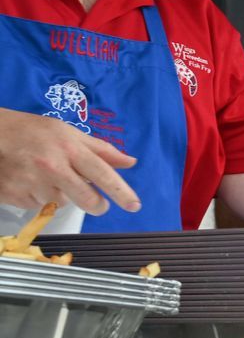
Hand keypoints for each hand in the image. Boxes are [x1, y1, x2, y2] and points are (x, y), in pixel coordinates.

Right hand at [0, 108, 139, 216]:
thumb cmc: (33, 132)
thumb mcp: (68, 132)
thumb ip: (101, 149)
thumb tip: (130, 162)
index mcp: (69, 149)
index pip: (102, 173)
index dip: (121, 192)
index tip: (134, 205)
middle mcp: (52, 167)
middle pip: (87, 199)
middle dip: (97, 205)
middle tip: (97, 203)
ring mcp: (32, 183)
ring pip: (62, 203)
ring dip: (61, 195)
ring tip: (46, 176)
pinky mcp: (15, 195)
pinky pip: (39, 205)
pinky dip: (39, 197)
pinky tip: (31, 181)